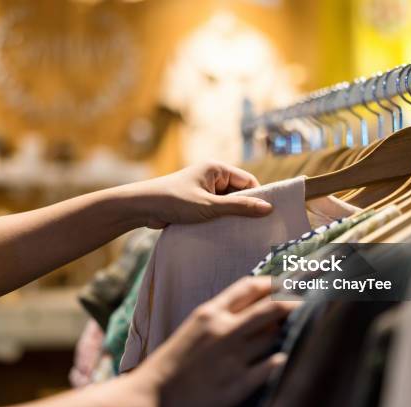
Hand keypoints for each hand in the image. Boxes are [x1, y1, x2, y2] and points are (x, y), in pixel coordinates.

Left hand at [124, 161, 272, 228]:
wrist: (142, 207)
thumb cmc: (174, 201)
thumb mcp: (210, 206)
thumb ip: (239, 207)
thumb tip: (268, 208)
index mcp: (217, 169)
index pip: (248, 181)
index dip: (257, 197)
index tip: (266, 215)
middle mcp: (212, 177)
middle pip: (239, 193)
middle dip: (244, 209)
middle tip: (256, 227)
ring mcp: (204, 190)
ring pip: (227, 204)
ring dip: (231, 217)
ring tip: (240, 232)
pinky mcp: (196, 203)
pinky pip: (216, 211)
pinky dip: (220, 220)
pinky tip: (225, 233)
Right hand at [130, 276, 298, 406]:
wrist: (154, 395)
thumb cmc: (174, 362)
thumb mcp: (194, 329)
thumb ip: (222, 317)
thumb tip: (258, 311)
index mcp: (209, 312)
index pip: (249, 286)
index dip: (273, 282)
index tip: (289, 282)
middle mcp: (224, 330)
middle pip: (271, 307)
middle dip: (296, 301)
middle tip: (312, 301)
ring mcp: (232, 357)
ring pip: (276, 335)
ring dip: (291, 330)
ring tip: (304, 328)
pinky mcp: (238, 384)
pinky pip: (272, 365)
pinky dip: (283, 358)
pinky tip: (289, 356)